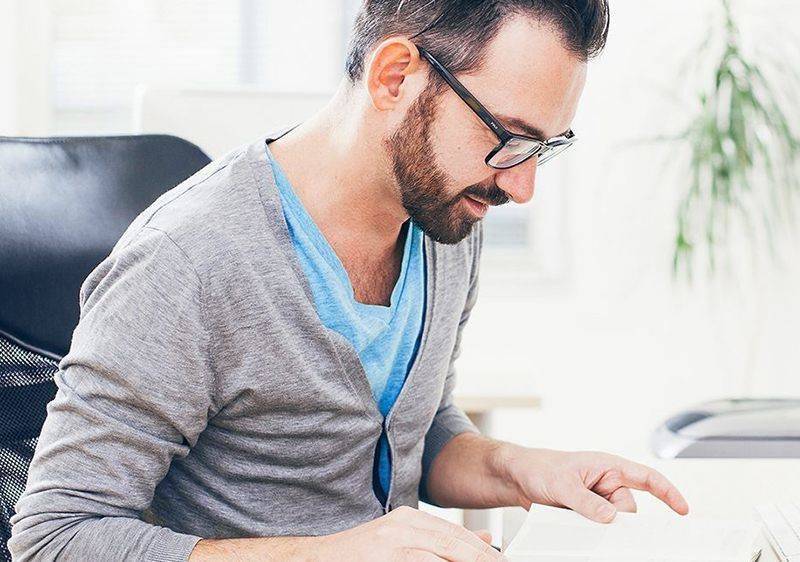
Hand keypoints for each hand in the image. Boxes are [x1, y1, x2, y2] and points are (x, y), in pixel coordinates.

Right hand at [314, 505, 504, 560]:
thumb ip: (442, 541)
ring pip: (441, 554)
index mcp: (409, 519)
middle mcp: (402, 526)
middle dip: (480, 558)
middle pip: (454, 544)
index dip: (483, 551)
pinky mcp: (383, 557)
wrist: (317, 560)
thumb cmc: (361, 556)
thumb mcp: (403, 543)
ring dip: (465, 561)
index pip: (457, 534)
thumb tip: (485, 542)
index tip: (502, 559)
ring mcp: (391, 543)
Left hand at [501, 447, 689, 522]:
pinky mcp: (586, 513)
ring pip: (612, 523)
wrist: (516, 477)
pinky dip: (590, 530)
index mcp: (607, 467)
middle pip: (628, 510)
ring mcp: (596, 500)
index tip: (683, 510)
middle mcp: (605, 483)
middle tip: (594, 518)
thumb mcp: (562, 484)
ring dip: (598, 525)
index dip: (667, 493)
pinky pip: (597, 527)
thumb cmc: (539, 467)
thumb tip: (610, 517)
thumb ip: (586, 502)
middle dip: (616, 519)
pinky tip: (572, 523)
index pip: (646, 478)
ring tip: (572, 513)